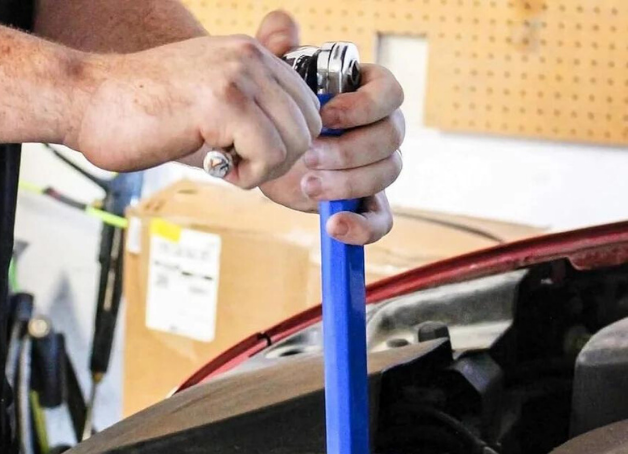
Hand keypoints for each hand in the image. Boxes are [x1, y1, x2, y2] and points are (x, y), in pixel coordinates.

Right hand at [67, 35, 321, 188]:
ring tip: (224, 167)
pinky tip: (217, 169)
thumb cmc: (143, 115)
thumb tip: (292, 152)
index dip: (287, 144)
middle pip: (310, 124)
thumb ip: (250, 118)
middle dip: (282, 161)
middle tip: (239, 167)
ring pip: (296, 140)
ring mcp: (238, 75)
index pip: (308, 105)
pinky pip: (269, 153)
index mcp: (251, 54)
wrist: (90, 103)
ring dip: (265, 170)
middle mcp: (250, 57)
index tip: (250, 156)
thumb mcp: (207, 107)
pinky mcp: (222, 102)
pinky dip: (249, 176)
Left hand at [255, 11, 404, 244]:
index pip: (390, 94)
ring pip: (386, 174)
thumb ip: (278, 46)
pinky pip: (380, 219)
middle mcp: (379, 130)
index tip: (326, 116)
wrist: (261, 147)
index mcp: (368, 94)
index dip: (363, 107)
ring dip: (348, 182)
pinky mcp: (363, 202)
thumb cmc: (275, 107)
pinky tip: (333, 225)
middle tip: (309, 156)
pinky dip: (362, 227)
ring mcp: (375, 168)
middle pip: (391, 137)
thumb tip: (282, 28)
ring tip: (307, 184)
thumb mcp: (272, 75)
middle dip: (350, 149)